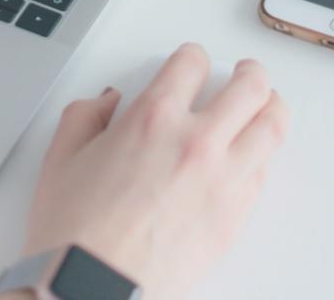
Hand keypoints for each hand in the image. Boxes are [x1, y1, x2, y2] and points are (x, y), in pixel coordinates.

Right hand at [13, 46, 288, 299]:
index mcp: (152, 119)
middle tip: (246, 74)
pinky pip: (264, 174)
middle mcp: (195, 143)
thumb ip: (86, 116)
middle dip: (251, 74)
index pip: (193, 63)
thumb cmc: (74, 234)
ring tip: (267, 107)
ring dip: (271, 109)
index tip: (192, 63)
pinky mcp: (234, 218)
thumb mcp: (61, 157)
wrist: (92, 290)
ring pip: (272, 127)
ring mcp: (222, 181)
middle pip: (250, 87)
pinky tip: (251, 156)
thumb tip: (107, 103)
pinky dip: (261, 157)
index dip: (193, 57)